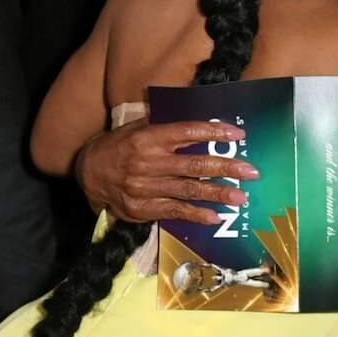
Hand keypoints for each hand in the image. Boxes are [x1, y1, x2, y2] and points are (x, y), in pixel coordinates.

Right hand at [75, 117, 255, 225]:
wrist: (86, 172)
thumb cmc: (119, 146)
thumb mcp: (136, 128)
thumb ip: (165, 125)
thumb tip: (201, 119)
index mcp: (147, 138)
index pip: (187, 132)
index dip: (214, 132)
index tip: (239, 134)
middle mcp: (146, 162)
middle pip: (194, 164)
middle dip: (226, 167)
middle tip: (251, 171)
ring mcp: (143, 187)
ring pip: (187, 190)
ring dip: (217, 194)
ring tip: (241, 197)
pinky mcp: (140, 208)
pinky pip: (173, 211)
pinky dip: (195, 215)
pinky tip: (215, 217)